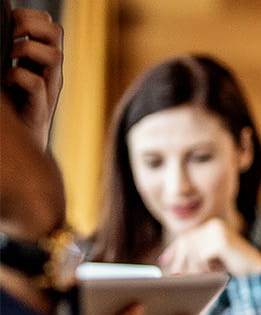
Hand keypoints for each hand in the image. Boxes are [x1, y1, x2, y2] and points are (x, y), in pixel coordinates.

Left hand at [6, 8, 63, 145]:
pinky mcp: (39, 110)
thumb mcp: (10, 79)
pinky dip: (18, 77)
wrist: (21, 153)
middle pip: (56, 31)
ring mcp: (49, 90)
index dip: (30, 17)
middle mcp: (51, 72)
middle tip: (11, 36)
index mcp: (42, 61)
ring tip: (10, 58)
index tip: (9, 27)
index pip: (48, 24)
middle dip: (30, 26)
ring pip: (54, 55)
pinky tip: (6, 81)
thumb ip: (10, 59)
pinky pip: (36, 84)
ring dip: (27, 49)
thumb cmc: (11, 114)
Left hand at [159, 218, 260, 275]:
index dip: (174, 249)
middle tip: (176, 274)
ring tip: (200, 277)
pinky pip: (201, 256)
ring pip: (192, 251)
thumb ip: (194, 254)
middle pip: (187, 242)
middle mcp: (215, 225)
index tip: (164, 261)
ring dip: (193, 267)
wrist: (259, 271)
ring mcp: (219, 232)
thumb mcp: (211, 258)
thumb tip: (166, 259)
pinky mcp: (221, 241)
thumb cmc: (236, 266)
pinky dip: (203, 268)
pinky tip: (212, 273)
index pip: (187, 236)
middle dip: (180, 260)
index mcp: (213, 225)